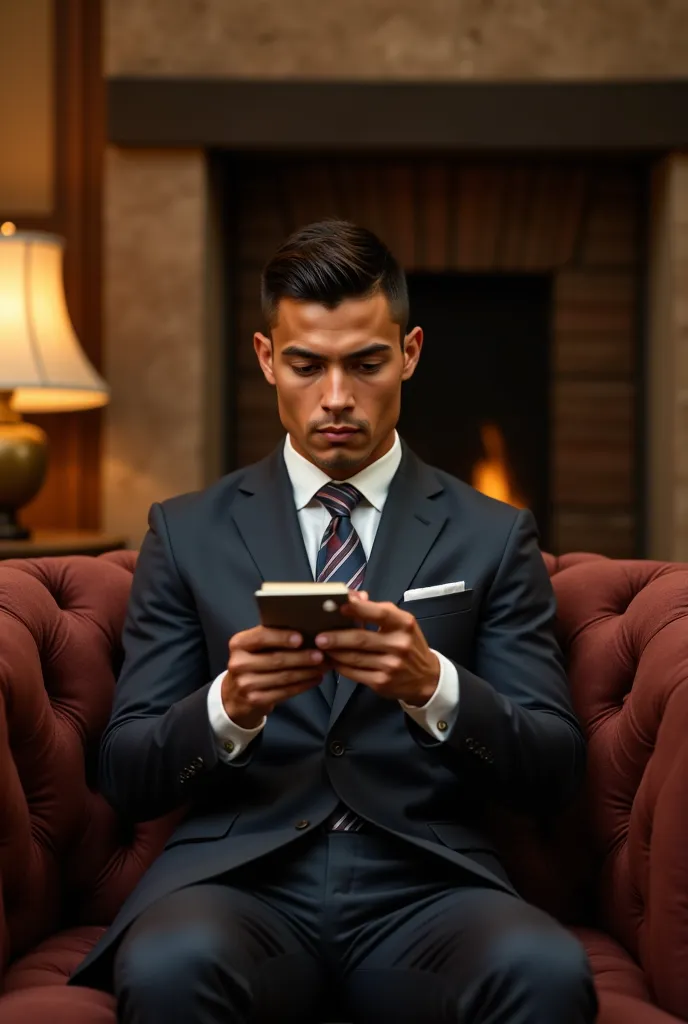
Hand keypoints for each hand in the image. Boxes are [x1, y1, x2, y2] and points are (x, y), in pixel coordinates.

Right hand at [222, 627, 325, 728]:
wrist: (235, 694)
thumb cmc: (252, 662)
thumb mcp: (254, 647)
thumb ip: (272, 637)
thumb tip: (305, 629)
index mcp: (239, 644)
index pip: (261, 637)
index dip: (282, 637)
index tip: (301, 638)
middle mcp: (238, 663)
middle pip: (276, 659)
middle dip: (302, 657)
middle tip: (321, 654)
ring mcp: (245, 684)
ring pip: (283, 677)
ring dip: (307, 671)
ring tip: (323, 666)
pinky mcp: (255, 700)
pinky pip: (284, 692)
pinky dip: (303, 685)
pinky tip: (315, 679)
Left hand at [314, 593, 439, 706]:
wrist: (426, 678)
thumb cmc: (409, 644)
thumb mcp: (401, 623)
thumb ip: (377, 610)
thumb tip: (352, 596)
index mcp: (404, 624)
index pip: (379, 613)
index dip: (358, 609)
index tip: (339, 606)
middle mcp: (399, 644)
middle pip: (361, 639)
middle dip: (337, 637)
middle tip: (319, 636)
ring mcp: (390, 665)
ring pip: (354, 658)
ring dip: (334, 652)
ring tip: (321, 647)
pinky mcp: (381, 682)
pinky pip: (354, 673)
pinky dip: (340, 666)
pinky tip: (332, 660)